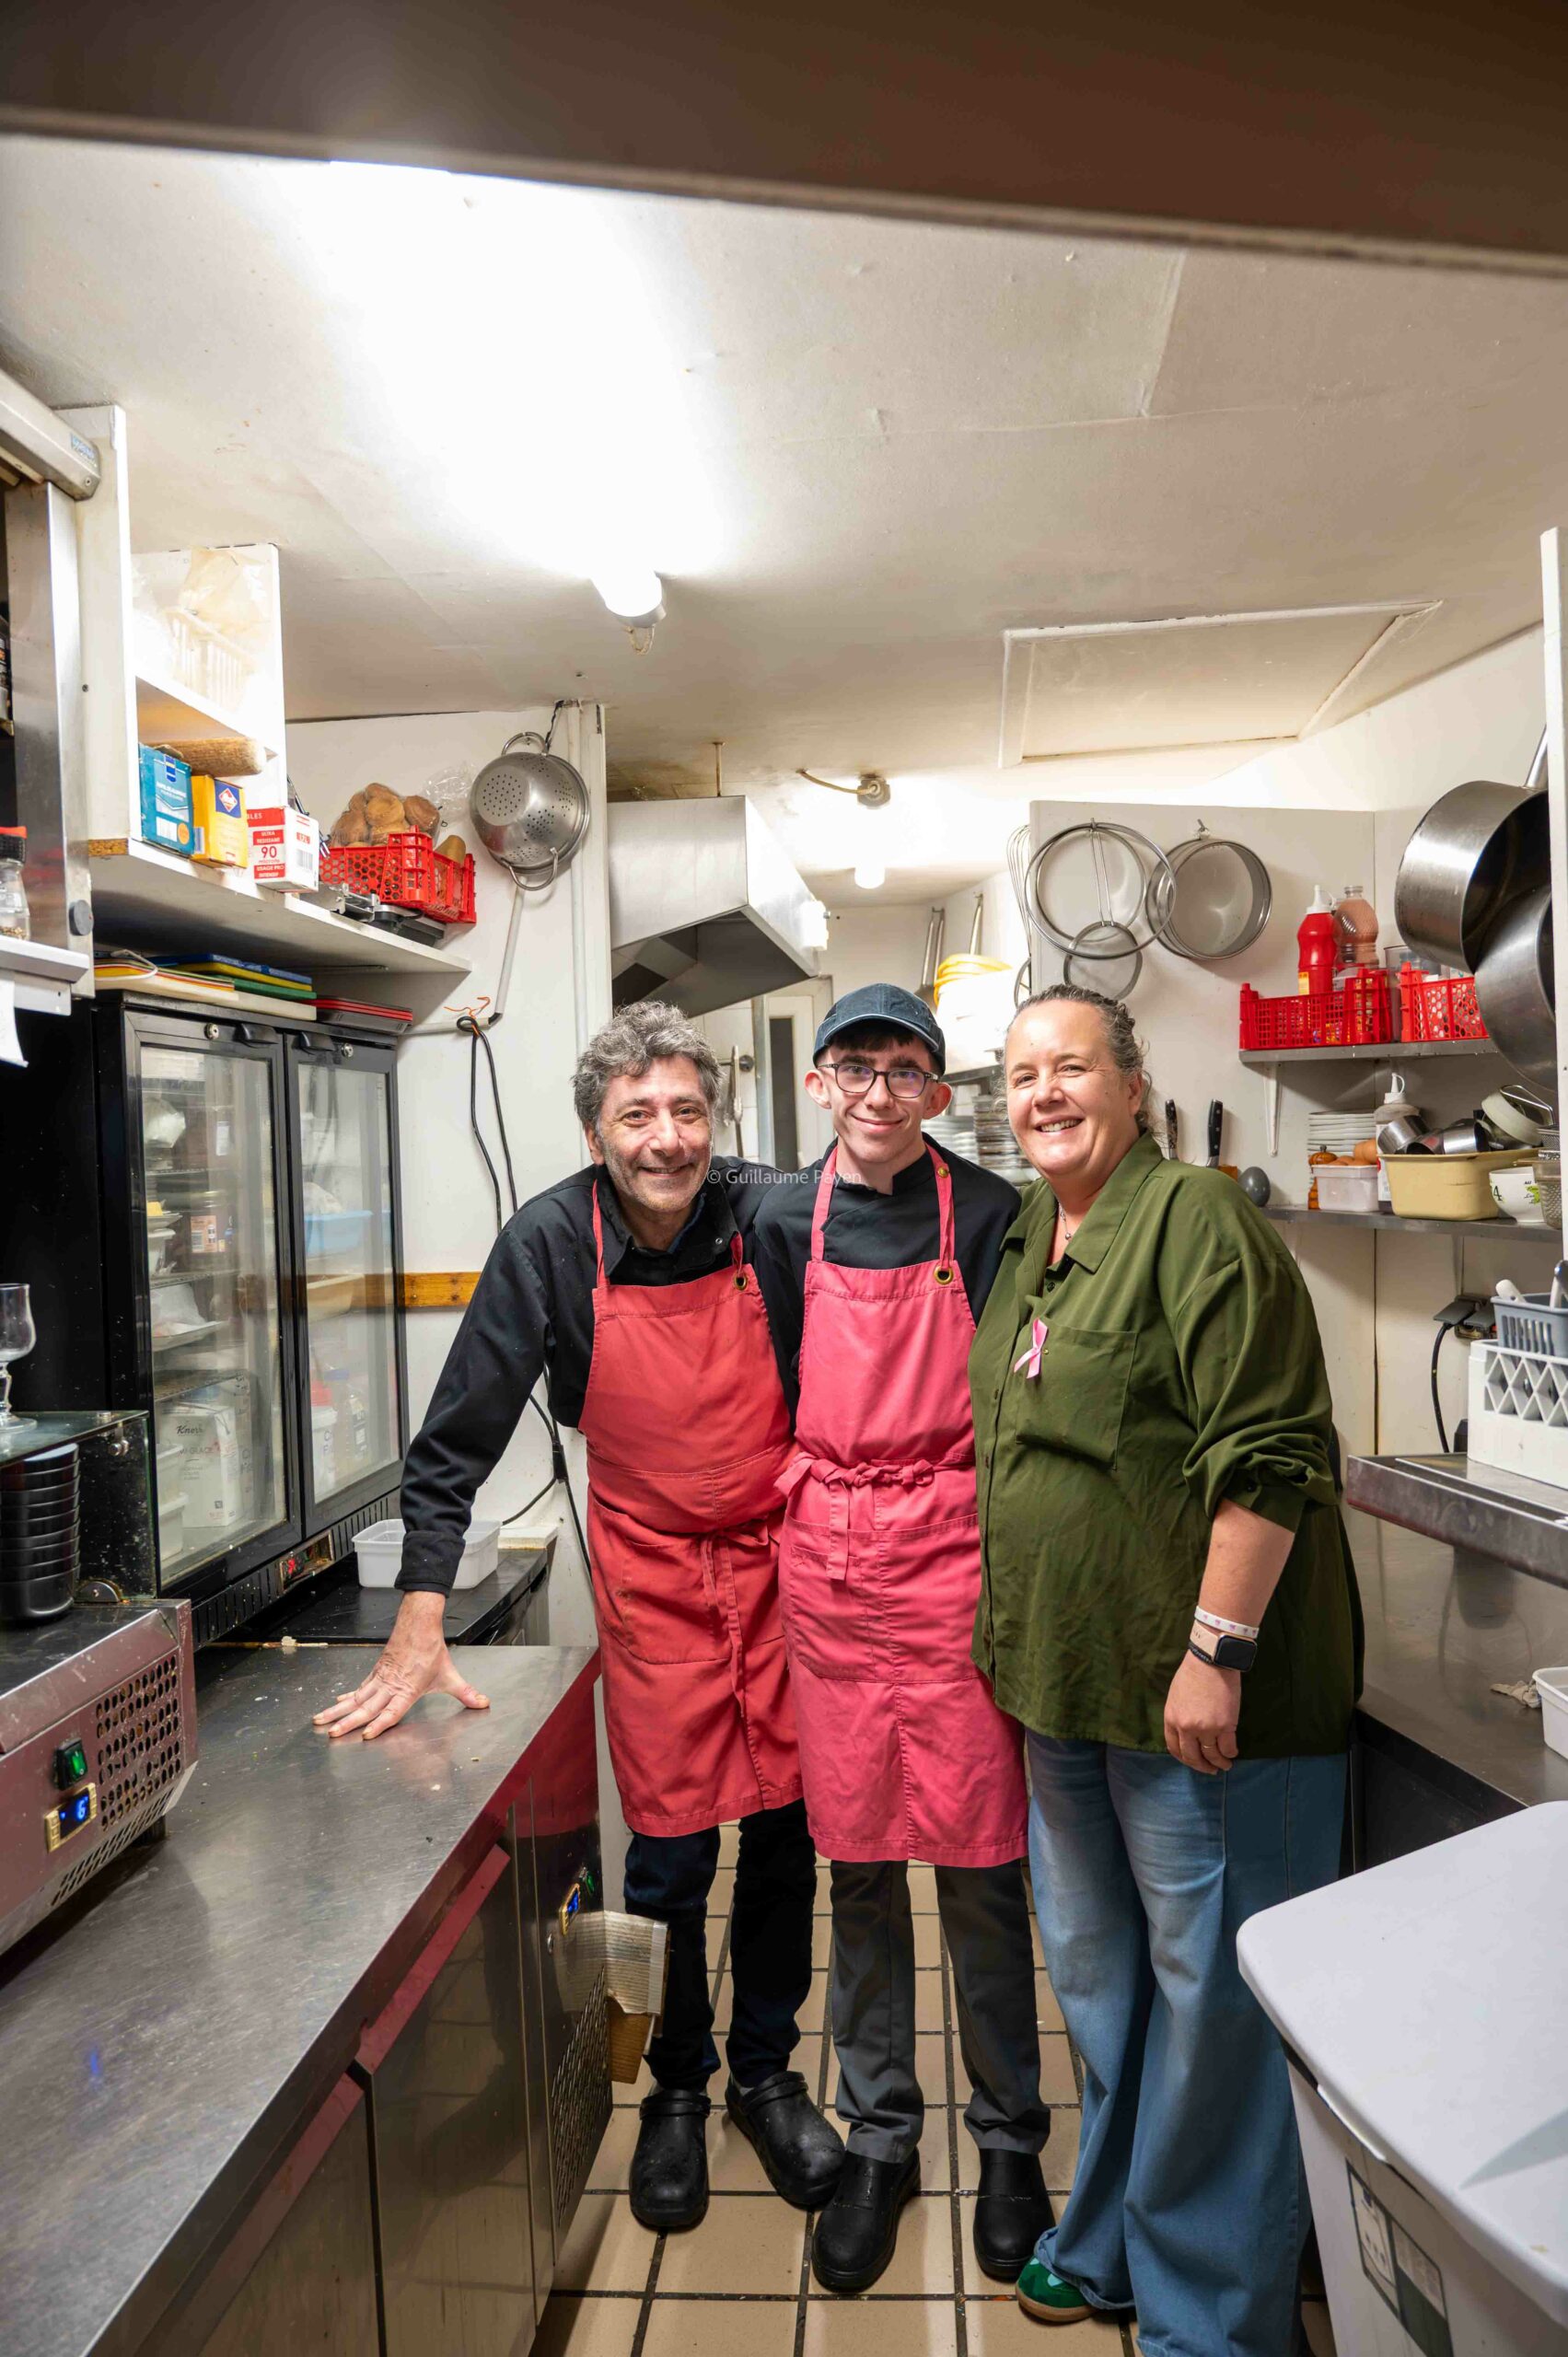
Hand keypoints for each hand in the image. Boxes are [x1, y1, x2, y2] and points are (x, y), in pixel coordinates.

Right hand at [312, 1591, 489, 1740]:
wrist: (418, 1623)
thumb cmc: (431, 1650)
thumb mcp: (450, 1675)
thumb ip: (465, 1692)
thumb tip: (483, 1703)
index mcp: (407, 1689)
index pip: (392, 1711)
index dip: (380, 1723)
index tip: (367, 1734)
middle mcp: (390, 1686)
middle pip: (366, 1707)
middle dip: (347, 1722)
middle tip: (331, 1734)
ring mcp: (380, 1679)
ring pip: (356, 1698)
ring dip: (338, 1710)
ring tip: (320, 1720)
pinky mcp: (376, 1672)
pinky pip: (358, 1688)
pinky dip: (346, 1697)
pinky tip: (336, 1703)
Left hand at [1163, 1651, 1239, 1774]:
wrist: (1211, 1661)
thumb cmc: (1192, 1674)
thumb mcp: (1175, 1697)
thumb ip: (1178, 1716)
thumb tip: (1185, 1733)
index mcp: (1171, 1720)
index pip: (1175, 1749)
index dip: (1185, 1759)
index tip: (1193, 1762)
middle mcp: (1187, 1728)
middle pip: (1193, 1757)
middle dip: (1202, 1767)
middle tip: (1210, 1770)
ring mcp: (1206, 1728)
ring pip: (1212, 1755)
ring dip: (1219, 1763)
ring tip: (1225, 1765)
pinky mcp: (1225, 1725)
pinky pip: (1228, 1748)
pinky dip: (1231, 1753)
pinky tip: (1233, 1753)